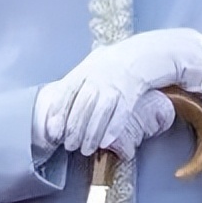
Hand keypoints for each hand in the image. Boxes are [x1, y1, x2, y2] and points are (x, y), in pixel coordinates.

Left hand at [39, 28, 201, 155]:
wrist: (148, 53)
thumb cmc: (119, 62)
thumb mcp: (96, 63)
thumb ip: (80, 80)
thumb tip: (61, 103)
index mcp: (87, 68)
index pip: (67, 90)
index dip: (59, 112)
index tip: (53, 130)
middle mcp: (99, 75)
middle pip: (82, 105)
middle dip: (74, 128)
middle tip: (69, 145)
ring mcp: (116, 82)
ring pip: (99, 112)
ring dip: (91, 133)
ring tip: (85, 149)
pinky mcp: (132, 90)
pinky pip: (120, 112)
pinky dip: (112, 128)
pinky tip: (105, 142)